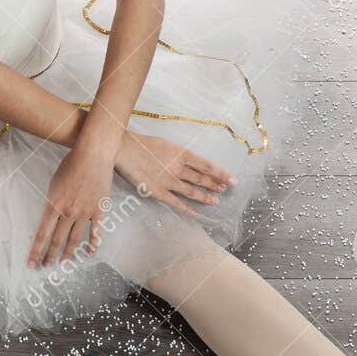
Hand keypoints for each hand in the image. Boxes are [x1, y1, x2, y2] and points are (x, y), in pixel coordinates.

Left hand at [28, 143, 113, 268]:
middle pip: (57, 240)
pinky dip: (92, 244)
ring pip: (74, 239)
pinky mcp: (99, 210)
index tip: (30, 264)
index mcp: (54, 204)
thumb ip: (53, 202)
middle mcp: (68, 212)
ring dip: (68, 254)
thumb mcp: (54, 183)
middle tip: (45, 267)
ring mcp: (85, 212)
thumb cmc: (71, 164)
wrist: (93, 155)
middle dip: (49, 255)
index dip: (35, 251)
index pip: (41, 234)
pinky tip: (89, 253)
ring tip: (63, 264)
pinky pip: (95, 232)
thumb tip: (51, 216)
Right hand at [113, 130, 235, 216]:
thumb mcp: (166, 144)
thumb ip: (178, 154)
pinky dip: (187, 208)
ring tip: (215, 200)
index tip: (232, 179)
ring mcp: (169, 181)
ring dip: (205, 196)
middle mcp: (179, 168)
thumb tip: (188, 162)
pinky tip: (196, 212)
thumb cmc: (142, 143)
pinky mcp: (158, 192)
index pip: (207, 165)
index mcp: (182, 153)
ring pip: (192, 191)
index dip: (221, 173)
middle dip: (215, 184)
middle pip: (201, 179)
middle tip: (225, 189)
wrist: (124, 149)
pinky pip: (176, 202)